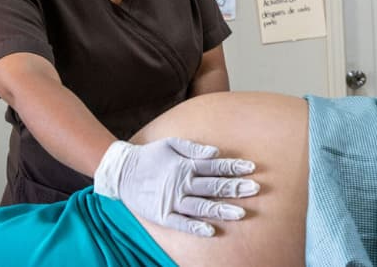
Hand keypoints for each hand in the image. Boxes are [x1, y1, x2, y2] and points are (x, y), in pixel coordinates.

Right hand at [93, 138, 259, 236]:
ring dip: (220, 209)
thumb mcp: (170, 144)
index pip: (215, 166)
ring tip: (240, 213)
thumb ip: (193, 148)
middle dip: (234, 187)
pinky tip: (210, 231)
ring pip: (201, 206)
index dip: (233, 167)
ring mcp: (172, 201)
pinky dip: (195, 228)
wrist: (121, 171)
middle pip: (213, 186)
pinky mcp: (162, 215)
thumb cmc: (150, 156)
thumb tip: (216, 151)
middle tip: (255, 189)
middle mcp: (182, 183)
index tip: (252, 169)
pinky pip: (181, 224)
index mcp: (186, 166)